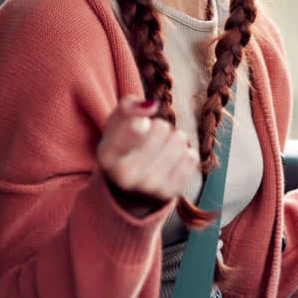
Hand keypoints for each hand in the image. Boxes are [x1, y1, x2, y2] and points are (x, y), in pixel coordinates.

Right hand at [97, 96, 199, 216]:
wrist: (128, 186)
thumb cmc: (122, 145)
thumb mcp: (116, 122)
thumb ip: (128, 105)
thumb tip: (153, 105)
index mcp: (106, 156)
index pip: (136, 126)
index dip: (143, 120)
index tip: (140, 126)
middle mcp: (125, 176)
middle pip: (161, 128)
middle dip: (159, 126)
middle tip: (150, 138)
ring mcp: (148, 187)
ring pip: (179, 141)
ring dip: (173, 138)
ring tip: (162, 147)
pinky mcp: (170, 193)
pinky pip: (191, 157)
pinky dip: (183, 153)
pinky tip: (170, 160)